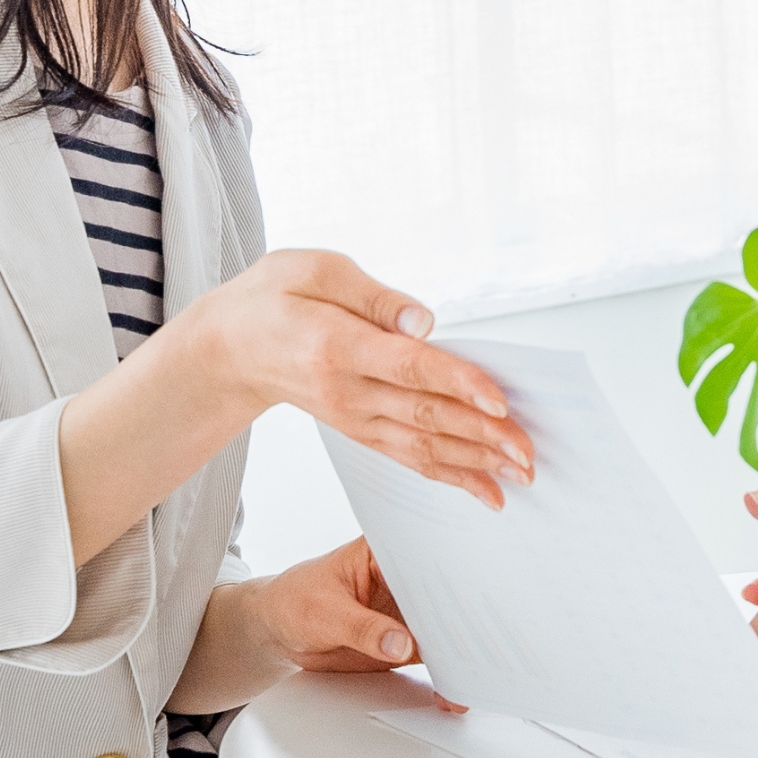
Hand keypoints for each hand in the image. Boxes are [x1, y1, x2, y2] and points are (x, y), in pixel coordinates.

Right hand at [181, 250, 531, 510]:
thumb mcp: (313, 270)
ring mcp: (353, 418)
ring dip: (475, 462)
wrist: (228, 349)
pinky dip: (449, 474)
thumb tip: (424, 321)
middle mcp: (346, 392)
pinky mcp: (359, 430)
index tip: (500, 401)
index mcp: (337, 346)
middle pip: (424, 415)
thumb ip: (373, 295)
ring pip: (421, 446)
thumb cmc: (273, 300)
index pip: (408, 368)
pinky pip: (408, 458)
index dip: (458, 384)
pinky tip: (483, 487)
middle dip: (482, 435)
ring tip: (520, 474)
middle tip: (528, 450)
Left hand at [251, 537, 468, 713]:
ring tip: (473, 674)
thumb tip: (402, 642)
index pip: (428, 558)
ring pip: (443, 628)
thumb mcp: (323, 612)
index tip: (468, 598)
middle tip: (481, 641)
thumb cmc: (293, 601)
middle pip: (444, 595)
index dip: (452, 574)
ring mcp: (407, 610)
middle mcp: (404, 577)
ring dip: (457, 650)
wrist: (275, 630)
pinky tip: (453, 690)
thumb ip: (362, 628)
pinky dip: (442, 674)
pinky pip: (431, 656)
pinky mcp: (405, 639)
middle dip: (464, 617)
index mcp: (387, 550)